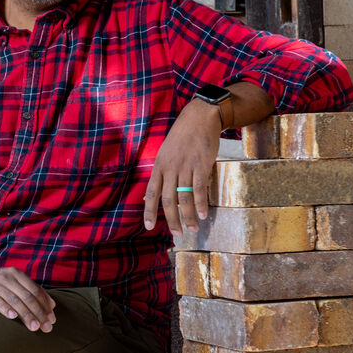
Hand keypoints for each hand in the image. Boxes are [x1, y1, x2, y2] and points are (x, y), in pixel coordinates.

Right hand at [0, 266, 56, 332]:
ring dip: (26, 315)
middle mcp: (7, 277)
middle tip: (46, 328)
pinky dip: (5, 308)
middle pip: (28, 296)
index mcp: (17, 274)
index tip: (52, 320)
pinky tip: (12, 317)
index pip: (36, 290)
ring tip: (34, 327)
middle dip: (39, 313)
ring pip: (15, 300)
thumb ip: (31, 292)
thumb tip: (52, 305)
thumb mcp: (13, 284)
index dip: (45, 306)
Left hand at [143, 98, 220, 236]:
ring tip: (192, 229)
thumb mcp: (165, 153)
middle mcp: (170, 168)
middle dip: (172, 220)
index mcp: (159, 166)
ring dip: (189, 216)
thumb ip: (161, 174)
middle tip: (177, 234)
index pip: (151, 193)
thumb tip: (152, 196)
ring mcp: (186, 166)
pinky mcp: (202, 165)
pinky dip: (201, 204)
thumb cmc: (182, 137)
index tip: (148, 227)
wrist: (200, 118)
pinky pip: (200, 189)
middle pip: (168, 200)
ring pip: (185, 198)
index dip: (149, 211)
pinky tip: (203, 215)